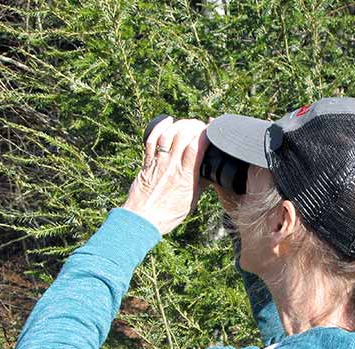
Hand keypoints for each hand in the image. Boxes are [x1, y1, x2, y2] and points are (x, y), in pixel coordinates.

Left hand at [122, 117, 209, 236]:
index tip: (212, 131)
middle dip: (194, 126)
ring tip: (187, 123)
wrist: (142, 220)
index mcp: (186, 177)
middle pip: (183, 136)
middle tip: (200, 126)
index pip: (196, 147)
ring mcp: (158, 163)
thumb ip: (200, 184)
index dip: (205, 134)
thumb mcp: (191, 201)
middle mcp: (171, 166)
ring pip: (168, 135)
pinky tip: (168, 121)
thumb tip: (211, 173)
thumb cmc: (167, 215)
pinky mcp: (147, 163)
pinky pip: (152, 140)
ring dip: (179, 125)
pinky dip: (160, 127)